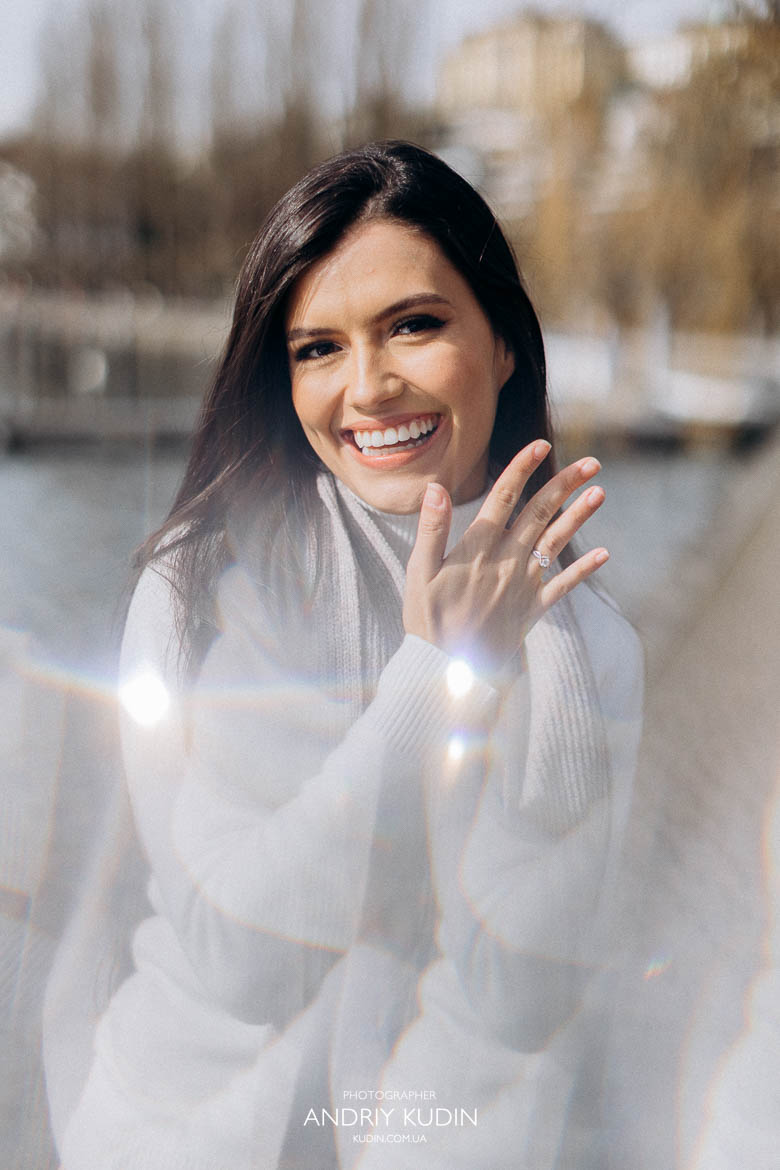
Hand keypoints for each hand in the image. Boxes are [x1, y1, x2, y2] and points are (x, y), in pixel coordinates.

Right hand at [402, 440, 608, 674]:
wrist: (446, 670)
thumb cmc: (426, 620)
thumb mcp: (419, 572)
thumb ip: (431, 528)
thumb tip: (436, 487)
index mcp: (477, 548)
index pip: (502, 497)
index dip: (522, 468)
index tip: (540, 445)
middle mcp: (506, 561)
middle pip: (539, 513)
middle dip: (565, 485)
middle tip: (591, 462)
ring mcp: (523, 585)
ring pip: (556, 542)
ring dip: (580, 517)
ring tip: (601, 493)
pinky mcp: (532, 610)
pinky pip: (563, 586)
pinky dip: (583, 569)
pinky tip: (603, 553)